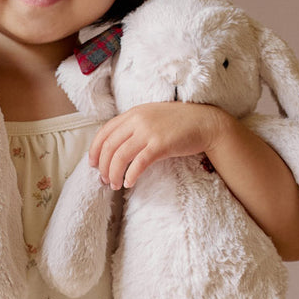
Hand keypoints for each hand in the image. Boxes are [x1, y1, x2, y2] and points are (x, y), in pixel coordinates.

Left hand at [88, 102, 231, 188]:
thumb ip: (134, 126)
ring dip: (113, 174)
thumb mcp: (152, 117)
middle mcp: (137, 120)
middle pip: (109, 146)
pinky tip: (129, 183)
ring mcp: (149, 132)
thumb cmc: (179, 123)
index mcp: (133, 113)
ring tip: (115, 185)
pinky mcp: (160, 145)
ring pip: (120, 156)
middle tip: (104, 180)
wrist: (205, 123)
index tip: (93, 164)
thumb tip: (117, 145)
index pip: (104, 131)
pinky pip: (138, 163)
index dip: (95, 149)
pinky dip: (130, 175)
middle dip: (102, 166)